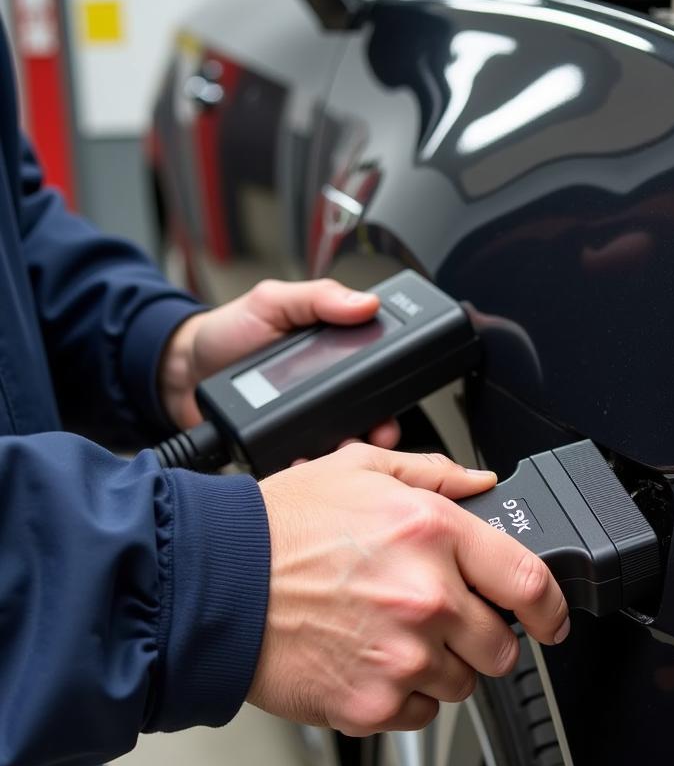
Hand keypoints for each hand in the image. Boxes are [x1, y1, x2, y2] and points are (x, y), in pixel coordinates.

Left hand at [159, 278, 399, 448]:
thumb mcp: (274, 301)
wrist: (181, 373)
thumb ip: (318, 298)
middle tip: (378, 434)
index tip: (400, 396)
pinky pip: (312, 463)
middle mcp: (328, 390)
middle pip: (373, 415)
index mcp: (335, 352)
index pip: (379, 371)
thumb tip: (365, 301)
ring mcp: (310, 421)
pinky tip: (312, 464)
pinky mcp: (289, 446)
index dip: (395, 386)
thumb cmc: (227, 333)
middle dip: (381, 429)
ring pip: (348, 444)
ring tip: (343, 452)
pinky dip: (316, 468)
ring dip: (351, 451)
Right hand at [250, 444, 570, 735]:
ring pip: (463, 683)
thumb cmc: (279, 528)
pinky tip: (369, 661)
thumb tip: (483, 484)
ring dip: (440, 665)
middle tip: (442, 620)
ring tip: (389, 635)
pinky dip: (404, 695)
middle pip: (503, 646)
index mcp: (432, 535)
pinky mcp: (372, 704)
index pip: (530, 582)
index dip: (552, 608)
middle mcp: (426, 599)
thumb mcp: (360, 470)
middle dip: (483, 636)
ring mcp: (401, 658)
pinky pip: (421, 714)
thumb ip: (435, 475)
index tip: (552, 619)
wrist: (213, 584)